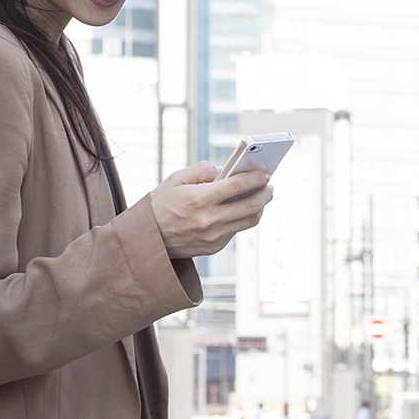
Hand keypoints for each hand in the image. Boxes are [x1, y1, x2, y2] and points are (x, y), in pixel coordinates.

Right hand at [149, 161, 273, 259]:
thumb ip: (202, 170)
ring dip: (260, 207)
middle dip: (266, 193)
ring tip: (262, 197)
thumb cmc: (161, 204)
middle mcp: (209, 220)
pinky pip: (236, 230)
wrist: (148, 239)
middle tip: (270, 186)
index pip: (238, 186)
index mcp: (199, 199)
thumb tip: (225, 170)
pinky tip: (242, 209)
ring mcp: (213, 237)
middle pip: (251, 206)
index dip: (256, 178)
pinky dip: (243, 218)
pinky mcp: (214, 248)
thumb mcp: (175, 179)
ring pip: (249, 221)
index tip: (264, 173)